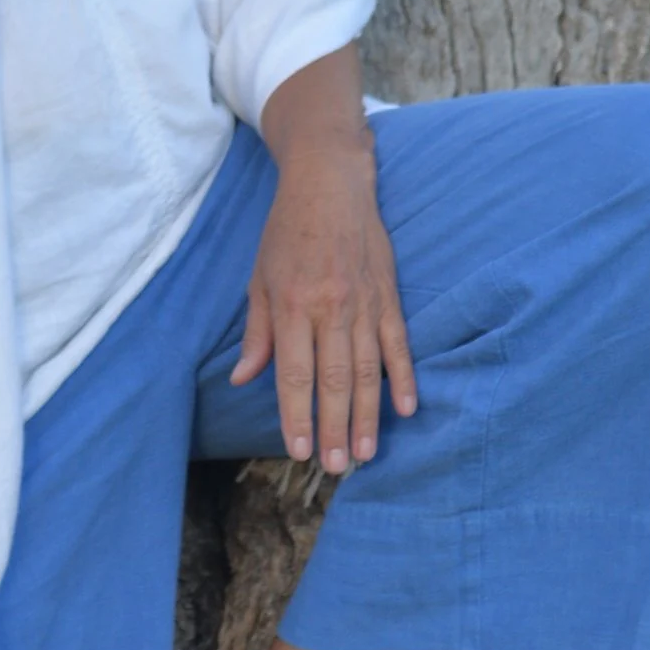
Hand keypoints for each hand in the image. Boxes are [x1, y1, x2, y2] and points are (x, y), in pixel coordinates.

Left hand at [235, 48, 417, 472]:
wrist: (330, 180)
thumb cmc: (287, 231)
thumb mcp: (260, 278)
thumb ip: (257, 332)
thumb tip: (242, 379)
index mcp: (292, 305)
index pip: (294, 374)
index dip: (297, 416)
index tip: (300, 451)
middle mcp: (330, 307)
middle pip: (334, 380)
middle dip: (335, 428)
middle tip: (337, 468)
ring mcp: (364, 302)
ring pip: (368, 369)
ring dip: (368, 415)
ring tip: (366, 453)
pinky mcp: (388, 295)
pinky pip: (397, 343)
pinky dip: (403, 376)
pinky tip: (406, 409)